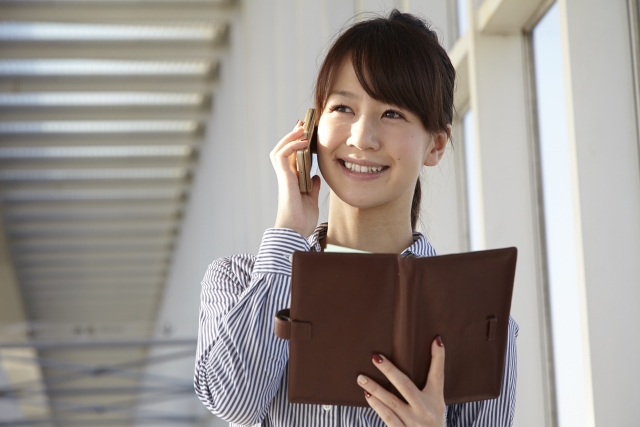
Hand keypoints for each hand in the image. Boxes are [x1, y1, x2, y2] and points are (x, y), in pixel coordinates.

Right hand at [270, 120, 321, 237]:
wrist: (296, 231)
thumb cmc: (302, 219)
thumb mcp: (311, 199)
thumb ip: (312, 187)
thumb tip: (316, 177)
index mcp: (292, 180)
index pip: (293, 156)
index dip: (298, 143)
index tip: (306, 132)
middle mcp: (286, 176)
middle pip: (285, 149)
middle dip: (292, 135)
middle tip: (303, 123)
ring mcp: (284, 176)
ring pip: (280, 150)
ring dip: (290, 137)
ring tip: (302, 128)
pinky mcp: (284, 178)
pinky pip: (282, 156)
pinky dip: (291, 146)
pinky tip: (303, 142)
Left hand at [356, 337, 445, 426]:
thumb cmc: (432, 422)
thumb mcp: (436, 403)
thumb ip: (429, 383)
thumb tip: (429, 351)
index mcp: (436, 400)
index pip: (438, 375)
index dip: (438, 358)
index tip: (436, 340)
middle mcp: (426, 410)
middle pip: (406, 386)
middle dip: (390, 371)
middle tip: (375, 357)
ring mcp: (414, 423)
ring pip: (392, 403)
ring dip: (376, 389)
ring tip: (361, 378)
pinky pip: (389, 419)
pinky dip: (378, 407)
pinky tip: (368, 397)